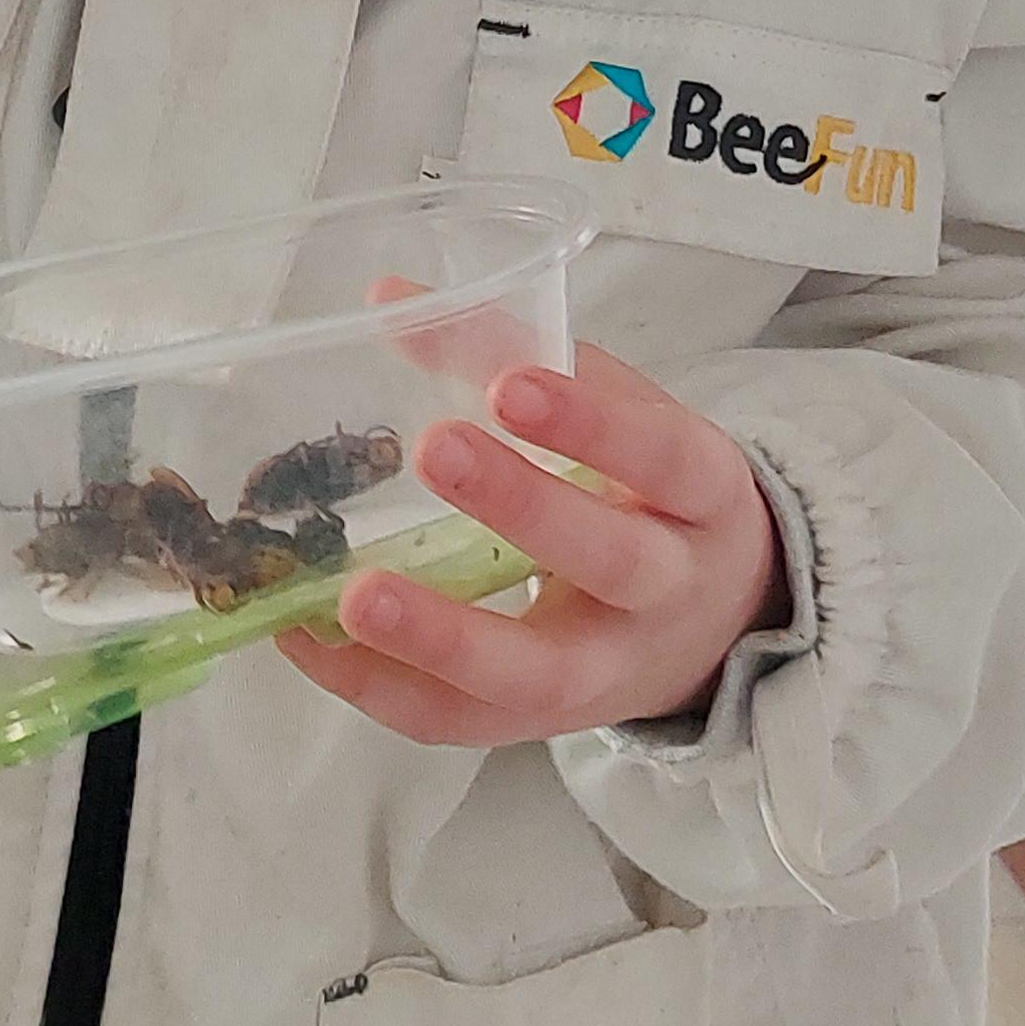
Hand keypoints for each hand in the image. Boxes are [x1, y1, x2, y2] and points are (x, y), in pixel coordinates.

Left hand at [274, 343, 788, 746]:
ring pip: (536, 673)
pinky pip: (462, 723)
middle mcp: (668, 590)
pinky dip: (382, 685)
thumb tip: (386, 301)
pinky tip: (311, 636)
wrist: (713, 621)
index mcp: (699, 493)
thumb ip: (510, 351)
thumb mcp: (615, 411)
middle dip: (521, 507)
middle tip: (434, 449)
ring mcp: (610, 674)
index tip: (509, 383)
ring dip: (439, 636)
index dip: (591, 423)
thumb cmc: (645, 491)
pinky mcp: (543, 724)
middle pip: (610, 560)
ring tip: (354, 595)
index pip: (661, 455)